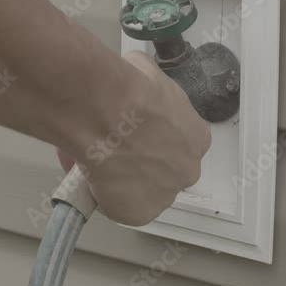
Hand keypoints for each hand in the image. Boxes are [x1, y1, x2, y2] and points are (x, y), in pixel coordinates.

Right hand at [57, 51, 210, 225]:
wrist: (107, 113)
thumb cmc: (128, 88)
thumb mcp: (144, 71)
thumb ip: (144, 86)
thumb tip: (131, 75)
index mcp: (196, 137)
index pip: (178, 143)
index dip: (151, 138)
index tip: (132, 133)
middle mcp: (187, 169)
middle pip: (165, 172)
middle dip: (140, 162)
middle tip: (111, 148)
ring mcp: (165, 195)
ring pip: (142, 191)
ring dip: (122, 180)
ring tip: (93, 162)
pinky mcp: (139, 214)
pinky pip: (119, 208)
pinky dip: (104, 197)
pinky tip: (90, 178)